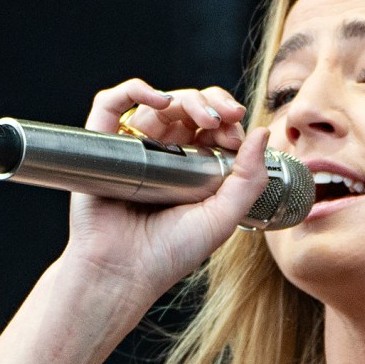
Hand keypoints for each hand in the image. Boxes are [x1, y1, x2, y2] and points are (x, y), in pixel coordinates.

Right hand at [60, 79, 268, 301]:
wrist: (122, 273)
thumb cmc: (169, 254)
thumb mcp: (222, 218)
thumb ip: (248, 180)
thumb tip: (262, 132)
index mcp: (192, 169)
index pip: (212, 127)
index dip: (228, 121)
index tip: (237, 134)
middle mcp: (163, 155)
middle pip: (188, 108)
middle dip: (212, 103)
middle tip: (227, 117)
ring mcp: (133, 148)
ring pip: (158, 103)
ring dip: (184, 98)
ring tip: (202, 116)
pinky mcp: (102, 145)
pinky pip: (112, 104)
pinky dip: (133, 90)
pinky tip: (158, 99)